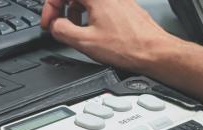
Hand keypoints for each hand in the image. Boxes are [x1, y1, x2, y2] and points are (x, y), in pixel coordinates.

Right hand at [41, 0, 179, 70]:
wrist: (154, 52)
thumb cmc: (128, 47)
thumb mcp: (85, 42)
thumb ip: (62, 30)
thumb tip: (54, 25)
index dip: (50, 8)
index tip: (49, 22)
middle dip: (62, 10)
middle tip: (58, 26)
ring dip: (76, 13)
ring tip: (77, 31)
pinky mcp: (123, 6)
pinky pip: (100, 4)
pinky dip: (90, 15)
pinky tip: (93, 31)